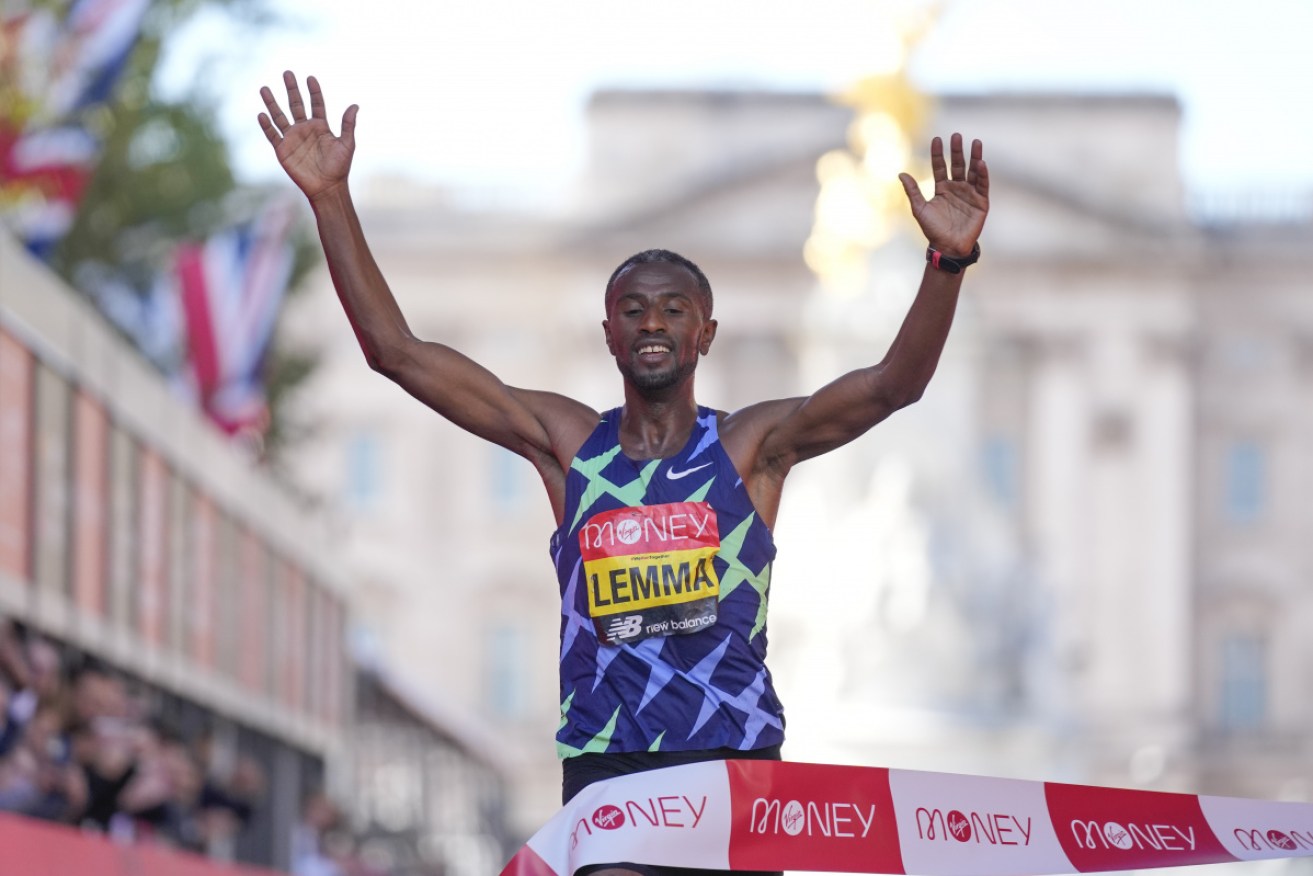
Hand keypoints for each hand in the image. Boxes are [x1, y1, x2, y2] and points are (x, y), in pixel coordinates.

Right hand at [259, 71, 357, 200]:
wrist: (328, 187)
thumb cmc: (340, 167)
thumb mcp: (347, 144)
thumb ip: (348, 124)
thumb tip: (355, 105)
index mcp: (321, 126)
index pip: (316, 104)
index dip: (314, 91)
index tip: (310, 78)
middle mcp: (305, 129)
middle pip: (296, 104)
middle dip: (291, 89)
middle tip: (287, 73)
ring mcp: (293, 138)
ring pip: (280, 116)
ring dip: (272, 103)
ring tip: (264, 88)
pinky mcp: (283, 150)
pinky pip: (272, 135)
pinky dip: (266, 126)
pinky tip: (262, 114)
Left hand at [899, 133, 988, 257]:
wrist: (947, 247)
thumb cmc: (933, 230)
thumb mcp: (920, 209)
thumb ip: (912, 191)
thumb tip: (901, 173)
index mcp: (942, 188)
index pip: (940, 166)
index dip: (938, 153)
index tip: (937, 139)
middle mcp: (957, 188)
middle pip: (958, 165)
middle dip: (957, 151)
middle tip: (956, 135)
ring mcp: (969, 194)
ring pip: (972, 171)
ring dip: (975, 157)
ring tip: (976, 142)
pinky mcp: (981, 202)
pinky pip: (982, 185)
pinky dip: (982, 174)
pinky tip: (981, 163)